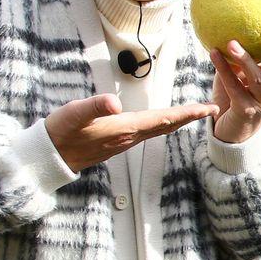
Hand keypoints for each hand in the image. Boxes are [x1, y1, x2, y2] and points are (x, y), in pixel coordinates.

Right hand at [47, 94, 219, 171]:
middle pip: (166, 125)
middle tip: (211, 109)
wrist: (49, 156)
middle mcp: (129, 137)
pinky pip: (147, 132)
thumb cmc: (60, 132)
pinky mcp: (116, 142)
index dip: (186, 113)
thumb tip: (115, 103)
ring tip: (194, 113)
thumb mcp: (74, 114)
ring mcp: (123, 142)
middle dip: (189, 116)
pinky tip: (163, 121)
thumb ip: (94, 107)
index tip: (207, 108)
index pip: (163, 119)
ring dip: (177, 120)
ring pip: (158, 130)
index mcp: (124, 128)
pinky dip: (162, 124)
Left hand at [211, 23, 260, 144]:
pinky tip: (213, 52)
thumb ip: (244, 51)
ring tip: (232, 42)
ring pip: (258, 79)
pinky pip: (233, 86)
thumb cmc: (238, 93)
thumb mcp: (244, 72)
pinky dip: (223, 68)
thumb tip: (234, 18)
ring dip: (245, 59)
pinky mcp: (245, 110)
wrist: (232, 129)